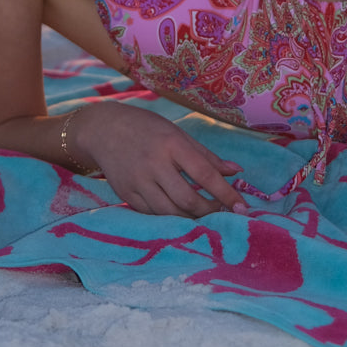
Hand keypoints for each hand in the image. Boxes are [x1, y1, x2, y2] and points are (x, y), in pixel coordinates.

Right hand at [72, 100, 246, 217]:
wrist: (104, 130)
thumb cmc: (147, 129)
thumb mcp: (178, 134)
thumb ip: (207, 156)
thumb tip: (237, 172)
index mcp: (171, 144)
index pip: (205, 174)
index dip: (226, 194)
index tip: (243, 208)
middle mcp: (154, 164)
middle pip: (188, 200)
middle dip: (209, 210)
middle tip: (220, 210)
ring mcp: (138, 181)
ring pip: (170, 212)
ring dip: (191, 217)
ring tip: (202, 211)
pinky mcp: (126, 195)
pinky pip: (153, 214)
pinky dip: (170, 216)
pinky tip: (178, 209)